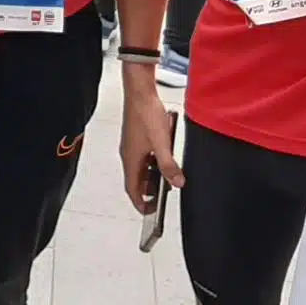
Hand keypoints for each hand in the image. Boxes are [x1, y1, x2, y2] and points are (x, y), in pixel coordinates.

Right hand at [118, 72, 182, 213]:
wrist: (139, 92)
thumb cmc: (145, 114)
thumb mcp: (162, 143)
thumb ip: (169, 165)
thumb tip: (177, 182)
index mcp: (131, 160)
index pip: (132, 190)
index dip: (141, 203)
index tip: (151, 212)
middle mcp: (128, 155)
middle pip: (136, 181)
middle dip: (149, 190)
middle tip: (164, 193)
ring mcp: (131, 146)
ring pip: (140, 168)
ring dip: (152, 175)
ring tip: (168, 175)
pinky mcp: (136, 138)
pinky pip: (143, 157)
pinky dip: (152, 162)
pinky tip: (165, 155)